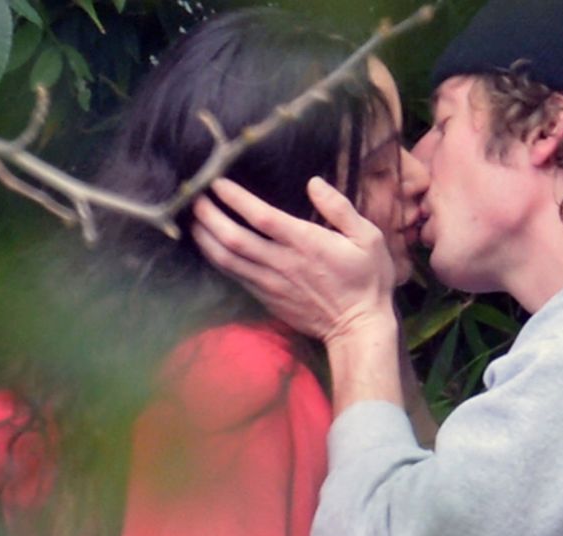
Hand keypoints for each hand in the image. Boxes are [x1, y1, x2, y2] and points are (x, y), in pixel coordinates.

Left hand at [191, 176, 396, 343]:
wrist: (359, 328)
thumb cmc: (367, 280)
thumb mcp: (369, 238)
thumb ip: (340, 208)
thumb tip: (314, 183)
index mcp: (306, 243)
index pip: (261, 216)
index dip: (235, 198)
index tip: (217, 182)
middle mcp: (283, 263)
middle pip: (233, 238)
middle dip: (209, 216)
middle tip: (194, 198)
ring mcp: (271, 283)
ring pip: (227, 260)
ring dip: (205, 239)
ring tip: (193, 220)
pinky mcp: (267, 298)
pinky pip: (235, 276)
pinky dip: (217, 259)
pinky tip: (210, 246)